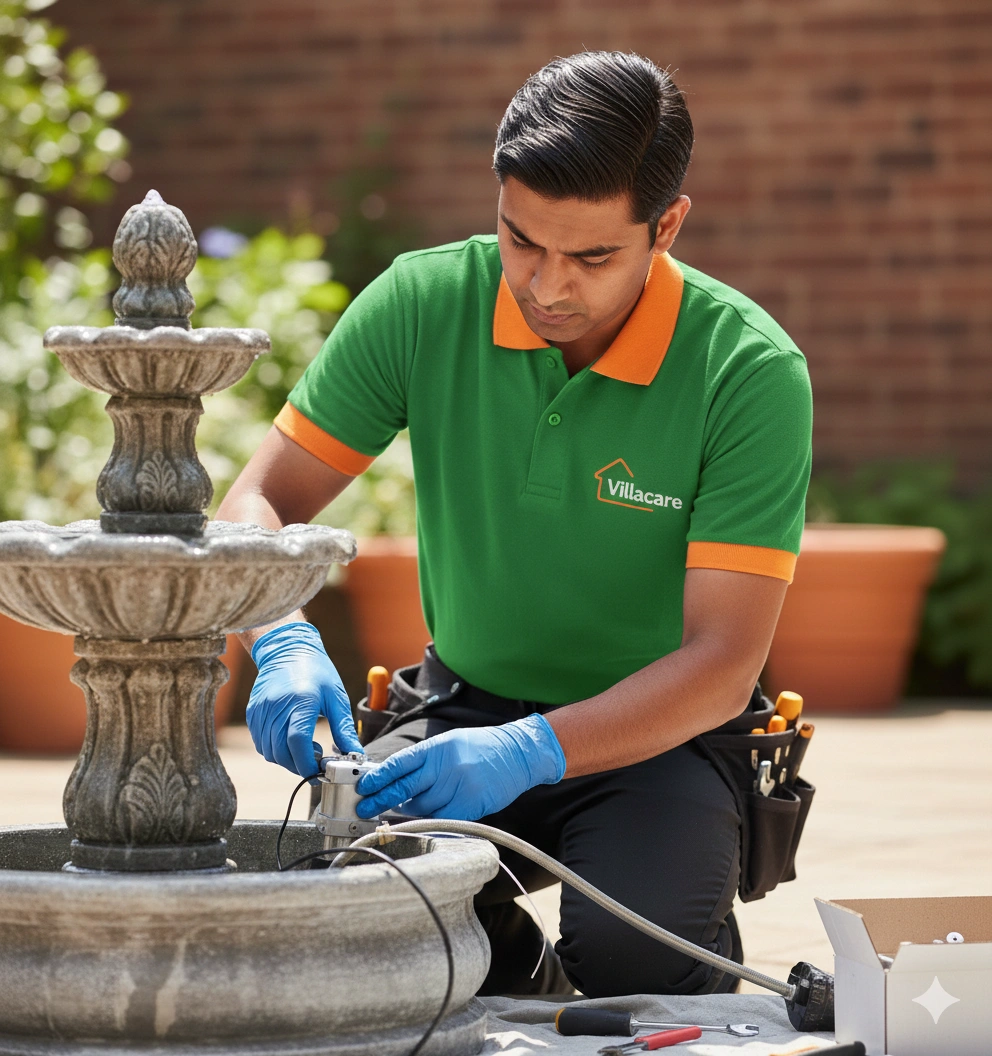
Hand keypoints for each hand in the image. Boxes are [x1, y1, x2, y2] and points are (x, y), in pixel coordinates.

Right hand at [246, 621, 361, 776]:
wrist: (288, 650)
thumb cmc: (318, 673)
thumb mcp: (337, 699)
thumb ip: (344, 730)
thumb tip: (356, 757)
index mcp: (301, 701)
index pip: (298, 741)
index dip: (307, 763)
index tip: (320, 772)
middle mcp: (277, 707)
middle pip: (281, 752)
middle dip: (299, 766)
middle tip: (316, 762)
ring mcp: (261, 710)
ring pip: (269, 752)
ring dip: (286, 759)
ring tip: (304, 748)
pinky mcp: (253, 712)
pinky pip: (260, 743)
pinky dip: (274, 750)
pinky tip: (289, 740)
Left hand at [355, 713, 565, 820]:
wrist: (520, 753)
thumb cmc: (483, 748)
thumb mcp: (450, 744)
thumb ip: (425, 761)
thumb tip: (396, 780)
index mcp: (437, 748)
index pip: (399, 763)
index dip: (378, 777)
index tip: (364, 786)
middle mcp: (444, 766)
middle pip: (404, 788)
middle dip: (381, 799)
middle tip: (364, 808)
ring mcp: (457, 786)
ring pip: (421, 807)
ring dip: (409, 811)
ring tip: (403, 811)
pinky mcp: (470, 805)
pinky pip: (441, 819)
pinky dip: (429, 821)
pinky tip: (423, 821)